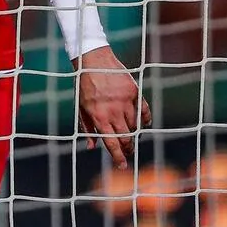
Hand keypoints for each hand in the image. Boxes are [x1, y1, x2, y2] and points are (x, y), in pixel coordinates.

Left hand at [73, 45, 150, 168]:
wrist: (94, 61)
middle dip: (128, 149)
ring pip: (135, 126)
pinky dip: (145, 120)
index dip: (118, 157)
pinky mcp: (134, 92)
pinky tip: (142, 124)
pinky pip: (144, 111)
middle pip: (126, 138)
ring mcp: (126, 101)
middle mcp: (114, 111)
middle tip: (128, 152)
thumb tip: (92, 147)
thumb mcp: (81, 107)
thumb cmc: (85, 85)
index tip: (122, 165)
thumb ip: (87, 128)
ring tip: (131, 137)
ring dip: (134, 135)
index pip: (111, 143)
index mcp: (99, 116)